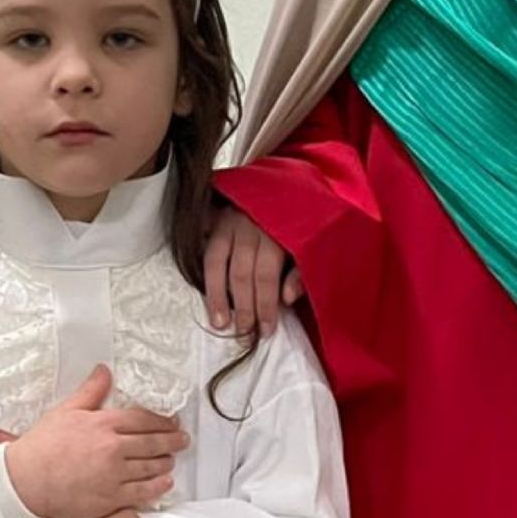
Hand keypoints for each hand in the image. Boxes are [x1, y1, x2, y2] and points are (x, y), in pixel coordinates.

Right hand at [0, 365, 186, 517]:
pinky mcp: (111, 498)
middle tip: (183, 438)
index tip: (171, 421)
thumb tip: (104, 370)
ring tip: (173, 458)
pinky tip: (165, 481)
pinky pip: (142, 491)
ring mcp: (114, 475)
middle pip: (152, 442)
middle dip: (171, 439)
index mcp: (103, 424)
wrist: (26, 482)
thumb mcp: (65, 411)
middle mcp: (113, 448)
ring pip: (150, 466)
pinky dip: (158, 485)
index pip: (142, 419)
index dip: (161, 420)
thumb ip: (90, 391)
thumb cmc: (42, 446)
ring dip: (166, 461)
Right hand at [203, 204, 303, 336]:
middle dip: (244, 306)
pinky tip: (207, 296)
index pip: (267, 276)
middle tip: (244, 331)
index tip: (266, 329)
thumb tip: (286, 299)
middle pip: (242, 273)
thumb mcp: (310, 245)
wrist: (285, 185)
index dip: (265, 305)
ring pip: (219, 263)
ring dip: (218, 296)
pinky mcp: (216, 220)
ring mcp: (230, 221)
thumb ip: (301, 273)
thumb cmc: (298, 223)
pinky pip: (207, 253)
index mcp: (278, 231)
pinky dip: (206, 276)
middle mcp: (251, 225)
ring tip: (220, 323)